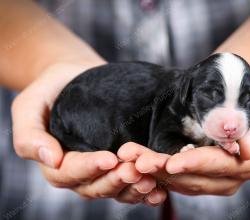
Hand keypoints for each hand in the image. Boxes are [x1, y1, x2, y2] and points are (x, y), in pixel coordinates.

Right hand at [11, 63, 163, 204]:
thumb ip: (30, 135)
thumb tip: (50, 160)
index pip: (70, 173)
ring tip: (150, 179)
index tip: (108, 159)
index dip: (89, 168)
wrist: (74, 77)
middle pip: (96, 186)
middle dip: (116, 180)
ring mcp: (101, 170)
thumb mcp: (29, 107)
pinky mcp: (120, 163)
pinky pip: (131, 183)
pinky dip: (145, 190)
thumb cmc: (49, 91)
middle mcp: (80, 172)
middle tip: (134, 169)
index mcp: (56, 164)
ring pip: (116, 189)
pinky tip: (159, 189)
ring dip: (133, 188)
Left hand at [118, 101, 249, 195]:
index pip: (216, 164)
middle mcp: (231, 178)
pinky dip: (157, 173)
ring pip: (180, 182)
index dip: (193, 164)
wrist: (238, 104)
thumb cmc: (243, 100)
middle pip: (193, 178)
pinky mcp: (199, 179)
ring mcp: (214, 182)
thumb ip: (249, 127)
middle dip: (163, 169)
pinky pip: (176, 180)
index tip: (171, 163)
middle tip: (136, 161)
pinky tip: (136, 164)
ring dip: (154, 172)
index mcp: (247, 163)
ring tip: (129, 159)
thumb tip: (247, 149)